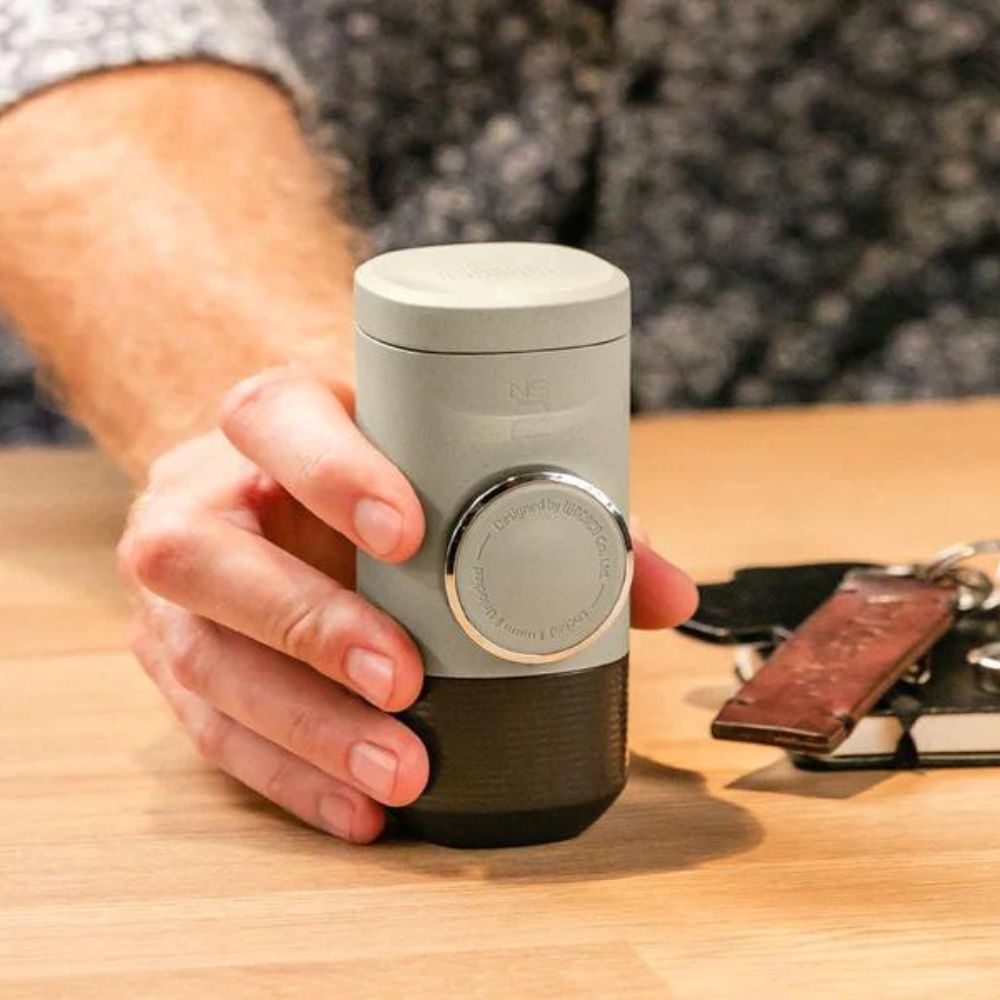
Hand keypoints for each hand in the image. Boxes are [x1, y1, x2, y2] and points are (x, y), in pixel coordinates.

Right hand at [118, 366, 697, 842]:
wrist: (276, 480)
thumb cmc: (369, 467)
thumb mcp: (442, 460)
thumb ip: (555, 513)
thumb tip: (665, 592)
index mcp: (274, 423)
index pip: (274, 418)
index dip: (330, 471)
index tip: (408, 532)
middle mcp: (205, 499)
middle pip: (206, 553)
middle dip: (309, 622)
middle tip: (403, 680)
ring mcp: (177, 587)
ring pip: (203, 656)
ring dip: (301, 724)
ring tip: (398, 772)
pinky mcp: (175, 658)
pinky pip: (210, 726)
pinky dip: (287, 774)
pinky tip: (358, 806)